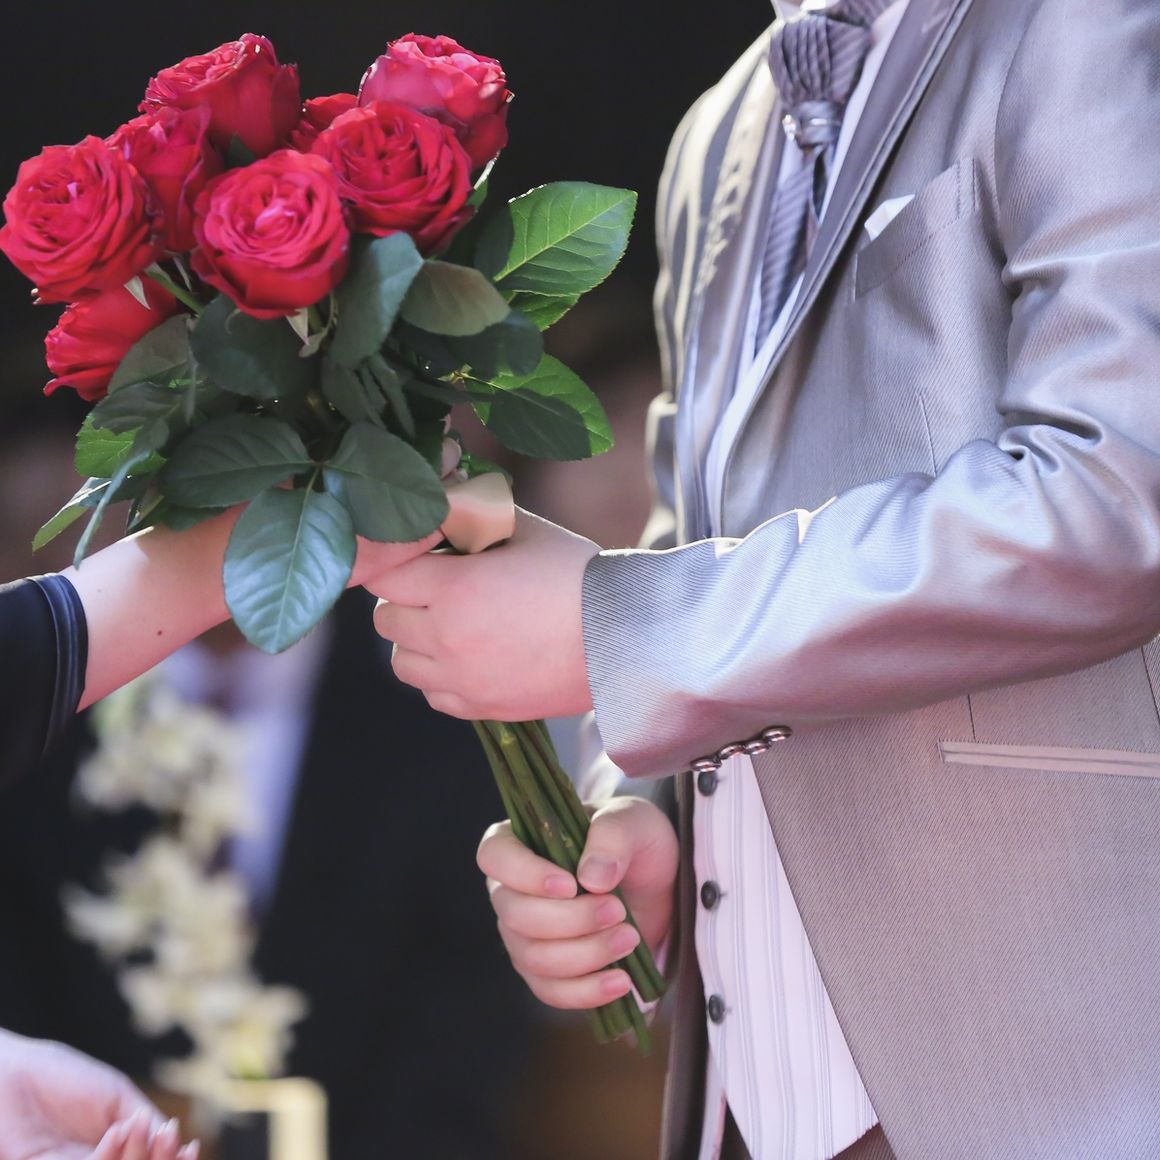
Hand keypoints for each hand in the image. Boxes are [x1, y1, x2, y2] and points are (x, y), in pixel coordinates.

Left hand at [0, 1029, 197, 1159]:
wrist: (18, 1072)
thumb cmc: (65, 1078)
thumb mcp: (117, 1098)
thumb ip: (145, 1120)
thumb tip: (176, 1140)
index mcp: (115, 1150)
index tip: (192, 1147)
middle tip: (169, 1137)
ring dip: (137, 1157)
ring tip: (140, 1124)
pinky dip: (107, 1155)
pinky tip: (118, 1131)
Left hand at [367, 509, 599, 719]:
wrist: (622, 637)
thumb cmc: (577, 575)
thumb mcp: (524, 529)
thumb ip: (472, 515)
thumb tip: (437, 501)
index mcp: (455, 589)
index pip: (386, 575)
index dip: (400, 561)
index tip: (423, 556)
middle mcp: (448, 639)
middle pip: (386, 619)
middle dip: (406, 599)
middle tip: (438, 588)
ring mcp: (462, 680)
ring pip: (402, 663)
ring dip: (417, 641)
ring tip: (452, 626)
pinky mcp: (481, 708)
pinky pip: (433, 695)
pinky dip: (441, 677)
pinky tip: (471, 656)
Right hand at [477, 796, 678, 1008]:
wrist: (657, 882)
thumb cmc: (634, 840)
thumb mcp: (633, 821)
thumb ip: (612, 837)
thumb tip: (591, 878)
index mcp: (520, 840)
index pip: (495, 856)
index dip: (524, 874)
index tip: (571, 885)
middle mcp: (511, 889)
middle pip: (516, 915)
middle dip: (571, 920)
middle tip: (618, 911)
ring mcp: (524, 935)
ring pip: (534, 957)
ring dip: (585, 954)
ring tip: (629, 938)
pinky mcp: (546, 971)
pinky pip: (551, 991)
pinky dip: (585, 991)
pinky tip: (621, 981)